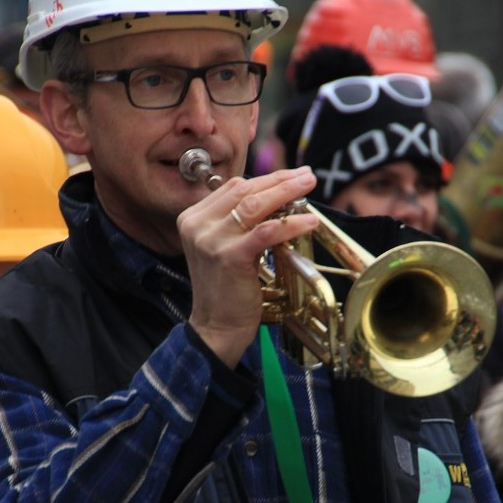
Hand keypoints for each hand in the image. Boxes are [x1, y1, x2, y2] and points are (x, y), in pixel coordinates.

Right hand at [177, 167, 318, 367]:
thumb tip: (276, 196)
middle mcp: (197, 225)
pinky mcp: (229, 256)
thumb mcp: (225, 247)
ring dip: (286, 193)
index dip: (266, 178)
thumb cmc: (225, 289)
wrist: (215, 327)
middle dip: (280, 180)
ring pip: (254, 205)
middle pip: (244, 190)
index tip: (292, 175)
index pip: (234, 187)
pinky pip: (265, 232)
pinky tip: (308, 221)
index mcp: (193, 218)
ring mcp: (210, 240)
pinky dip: (290, 224)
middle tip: (307, 176)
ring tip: (309, 188)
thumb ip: (239, 221)